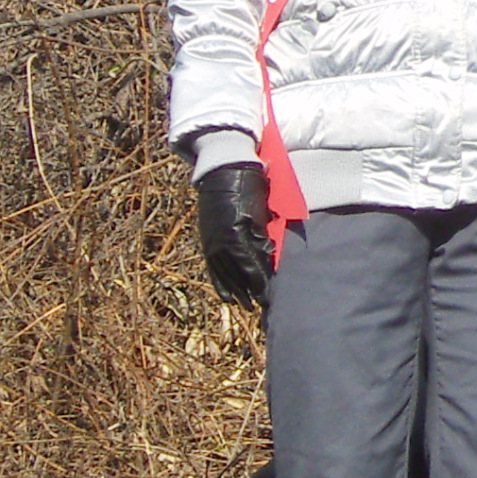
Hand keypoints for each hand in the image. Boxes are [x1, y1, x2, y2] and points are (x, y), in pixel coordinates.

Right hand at [194, 161, 271, 309]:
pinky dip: (220, 283)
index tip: (269, 298)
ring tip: (246, 306)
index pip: (251, 267)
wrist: (223, 171)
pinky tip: (227, 296)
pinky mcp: (207, 243)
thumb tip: (266, 257)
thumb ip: (261, 237)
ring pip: (224, 275)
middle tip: (263, 306)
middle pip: (237, 275)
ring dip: (236, 291)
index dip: (260, 283)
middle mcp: (220, 243)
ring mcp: (211, 244)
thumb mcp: (259, 212)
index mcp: (235, 235)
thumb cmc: (248, 188)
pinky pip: (213, 269)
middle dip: (251, 291)